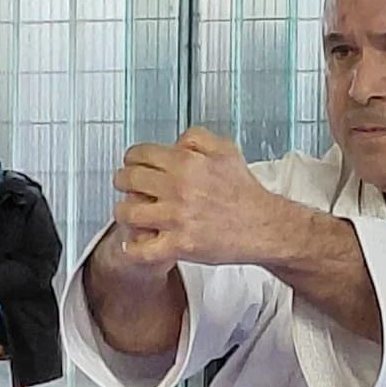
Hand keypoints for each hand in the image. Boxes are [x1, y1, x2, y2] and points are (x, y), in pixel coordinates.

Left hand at [110, 128, 280, 269]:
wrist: (263, 226)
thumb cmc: (245, 192)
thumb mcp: (226, 150)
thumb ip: (197, 138)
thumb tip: (176, 142)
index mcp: (186, 162)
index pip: (140, 154)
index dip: (131, 158)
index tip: (131, 163)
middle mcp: (178, 187)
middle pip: (129, 180)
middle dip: (122, 181)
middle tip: (124, 185)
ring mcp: (176, 218)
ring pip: (128, 213)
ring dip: (123, 212)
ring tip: (127, 213)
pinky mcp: (180, 244)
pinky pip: (142, 248)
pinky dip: (132, 247)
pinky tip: (133, 243)